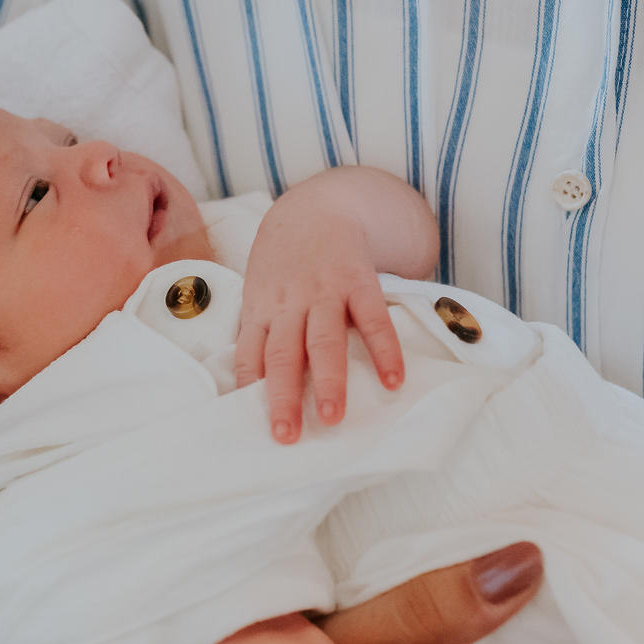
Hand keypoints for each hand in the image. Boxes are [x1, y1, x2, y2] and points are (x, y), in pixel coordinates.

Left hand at [235, 192, 403, 442]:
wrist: (317, 208)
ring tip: (333, 417)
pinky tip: (393, 379)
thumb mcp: (261, 291)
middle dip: (284, 396)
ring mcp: (324, 291)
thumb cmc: (285, 263)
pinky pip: (373, 319)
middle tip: (287, 434)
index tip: (252, 422)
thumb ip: (262, 331)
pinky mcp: (358, 280)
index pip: (250, 354)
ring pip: (324, 340)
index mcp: (261, 309)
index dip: (250, 388)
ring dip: (330, 380)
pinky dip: (384, 350)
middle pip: (283, 354)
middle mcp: (289, 303)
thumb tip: (254, 386)